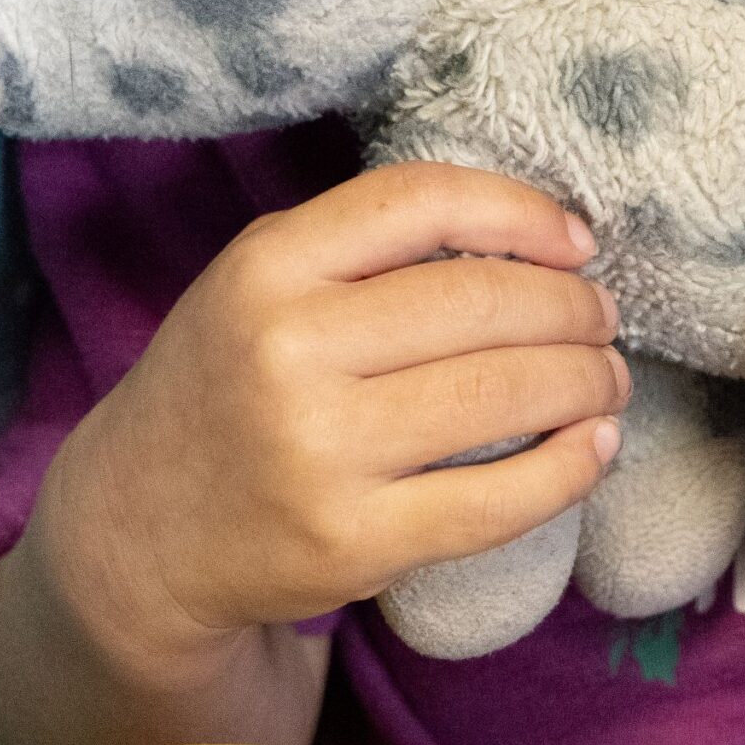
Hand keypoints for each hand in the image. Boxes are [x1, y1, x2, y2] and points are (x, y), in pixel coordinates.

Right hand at [31, 164, 629, 672]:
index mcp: (268, 265)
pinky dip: (566, 470)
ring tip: (607, 376)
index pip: (421, 201)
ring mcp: (319, 453)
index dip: (520, 209)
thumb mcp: (265, 279)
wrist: (137, 529)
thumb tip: (535, 229)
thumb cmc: (229, 377)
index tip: (577, 237)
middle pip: (479, 301)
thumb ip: (369, 242)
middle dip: (571, 305)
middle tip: (603, 315)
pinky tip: (595, 448)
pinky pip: (492, 502)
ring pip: (500, 394)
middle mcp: (289, 350)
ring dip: (585, 380)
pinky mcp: (351, 543)